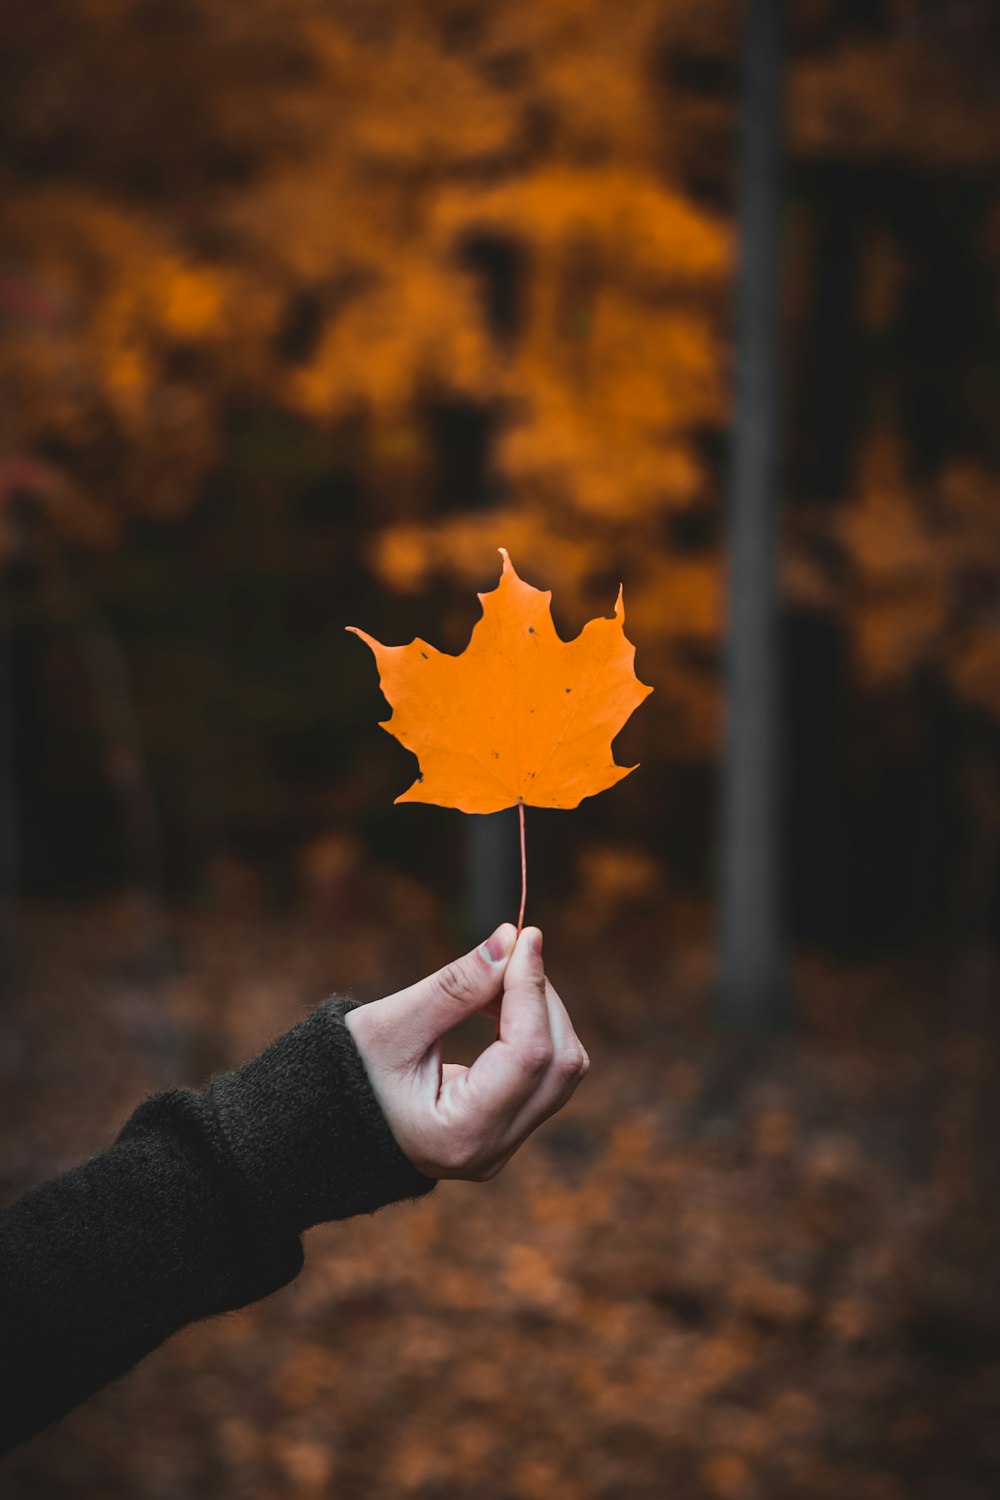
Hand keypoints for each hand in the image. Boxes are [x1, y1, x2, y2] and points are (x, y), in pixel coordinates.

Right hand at [344, 924, 588, 1180]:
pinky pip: (545, 1075)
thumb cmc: (346, 1073)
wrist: (326, 1122)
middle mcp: (491, 1151)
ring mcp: (503, 1147)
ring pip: (562, 1069)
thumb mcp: (390, 1025)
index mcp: (459, 1134)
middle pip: (559, 1063)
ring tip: (493, 980)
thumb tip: (511, 940)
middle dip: (541, 998)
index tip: (523, 937)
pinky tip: (495, 1005)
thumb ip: (454, 986)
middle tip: (506, 952)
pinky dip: (533, 1030)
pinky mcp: (507, 1131)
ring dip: (541, 1012)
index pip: (529, 1054)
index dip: (532, 989)